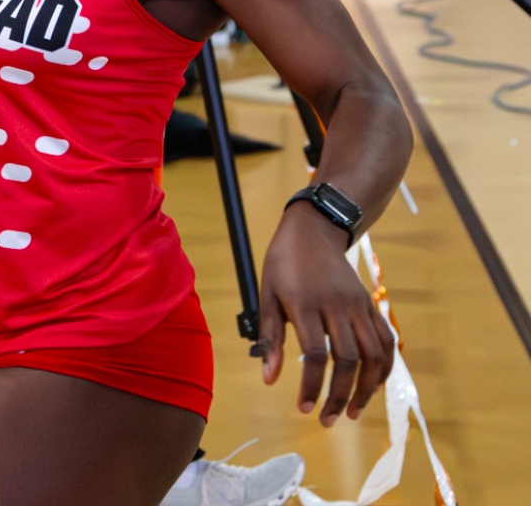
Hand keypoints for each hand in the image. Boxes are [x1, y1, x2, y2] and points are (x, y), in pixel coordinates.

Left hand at [257, 204, 394, 425]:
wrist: (314, 231)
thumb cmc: (283, 264)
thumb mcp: (266, 295)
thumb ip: (270, 338)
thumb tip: (269, 379)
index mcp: (306, 304)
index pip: (316, 354)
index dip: (313, 386)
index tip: (305, 408)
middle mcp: (338, 306)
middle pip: (349, 359)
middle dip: (340, 395)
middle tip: (329, 420)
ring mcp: (359, 306)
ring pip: (374, 354)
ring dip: (367, 388)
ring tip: (352, 411)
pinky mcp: (371, 305)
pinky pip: (386, 341)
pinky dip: (384, 366)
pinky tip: (374, 386)